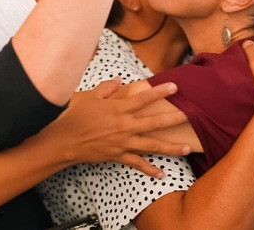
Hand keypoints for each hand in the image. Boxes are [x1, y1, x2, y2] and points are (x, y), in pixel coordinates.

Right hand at [51, 79, 189, 177]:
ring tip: (186, 148)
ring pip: (151, 145)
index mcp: (119, 108)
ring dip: (170, 147)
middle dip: (173, 119)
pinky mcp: (118, 155)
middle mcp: (124, 125)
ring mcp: (123, 142)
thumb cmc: (74, 116)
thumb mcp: (89, 96)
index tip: (175, 86)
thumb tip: (119, 80)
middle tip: (189, 116)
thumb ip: (106, 88)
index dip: (160, 92)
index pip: (144, 98)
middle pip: (154, 122)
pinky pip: (137, 164)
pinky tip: (161, 174)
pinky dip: (149, 169)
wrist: (64, 140)